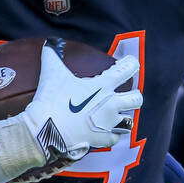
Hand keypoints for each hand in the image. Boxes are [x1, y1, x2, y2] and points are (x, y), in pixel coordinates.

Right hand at [14, 41, 141, 161]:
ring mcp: (108, 123)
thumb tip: (48, 42)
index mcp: (102, 85)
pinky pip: (116, 137)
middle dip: (133, 96)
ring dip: (124, 118)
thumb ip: (52, 56)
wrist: (46, 131)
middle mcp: (111, 104)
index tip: (130, 63)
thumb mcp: (52, 74)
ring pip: (130, 121)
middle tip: (124, 96)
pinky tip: (104, 131)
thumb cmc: (51, 99)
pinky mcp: (103, 140)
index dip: (131, 64)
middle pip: (137, 99)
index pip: (127, 69)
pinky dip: (111, 135)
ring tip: (115, 115)